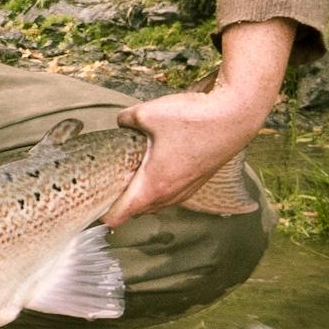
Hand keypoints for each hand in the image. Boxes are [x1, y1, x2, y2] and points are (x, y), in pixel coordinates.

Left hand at [104, 19, 293, 224]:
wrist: (237, 114)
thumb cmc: (192, 117)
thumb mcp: (146, 113)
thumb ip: (125, 120)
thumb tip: (121, 123)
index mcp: (153, 186)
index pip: (121, 215)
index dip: (103, 215)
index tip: (90, 207)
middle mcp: (171, 194)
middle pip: (138, 209)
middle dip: (121, 201)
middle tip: (104, 186)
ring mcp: (188, 189)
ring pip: (158, 202)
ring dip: (143, 194)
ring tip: (128, 175)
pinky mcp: (200, 179)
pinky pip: (173, 192)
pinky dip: (161, 186)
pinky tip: (156, 166)